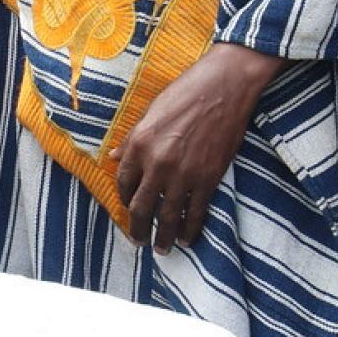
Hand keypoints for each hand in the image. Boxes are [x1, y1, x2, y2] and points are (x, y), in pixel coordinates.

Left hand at [111, 42, 285, 253]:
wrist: (224, 87)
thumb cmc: (185, 92)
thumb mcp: (150, 112)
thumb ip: (131, 139)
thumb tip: (113, 156)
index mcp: (138, 144)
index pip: (124, 183)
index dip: (125, 200)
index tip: (128, 209)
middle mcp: (157, 163)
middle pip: (142, 207)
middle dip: (138, 229)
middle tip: (138, 242)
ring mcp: (184, 173)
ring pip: (168, 216)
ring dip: (163, 237)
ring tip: (162, 249)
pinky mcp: (209, 178)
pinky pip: (196, 212)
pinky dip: (191, 229)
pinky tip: (188, 239)